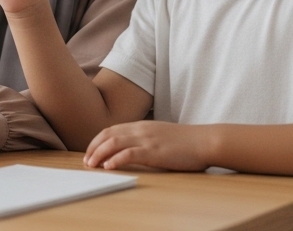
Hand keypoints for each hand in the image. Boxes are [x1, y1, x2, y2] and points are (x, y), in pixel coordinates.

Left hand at [84, 121, 212, 171]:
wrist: (205, 140)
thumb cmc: (186, 141)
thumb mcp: (160, 135)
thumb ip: (146, 138)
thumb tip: (132, 148)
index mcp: (142, 125)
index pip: (111, 129)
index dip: (97, 141)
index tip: (90, 152)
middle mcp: (141, 130)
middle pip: (108, 135)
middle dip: (93, 147)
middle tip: (86, 161)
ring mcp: (147, 139)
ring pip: (114, 143)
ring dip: (99, 154)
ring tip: (92, 164)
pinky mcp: (154, 151)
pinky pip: (129, 153)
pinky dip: (116, 159)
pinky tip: (109, 166)